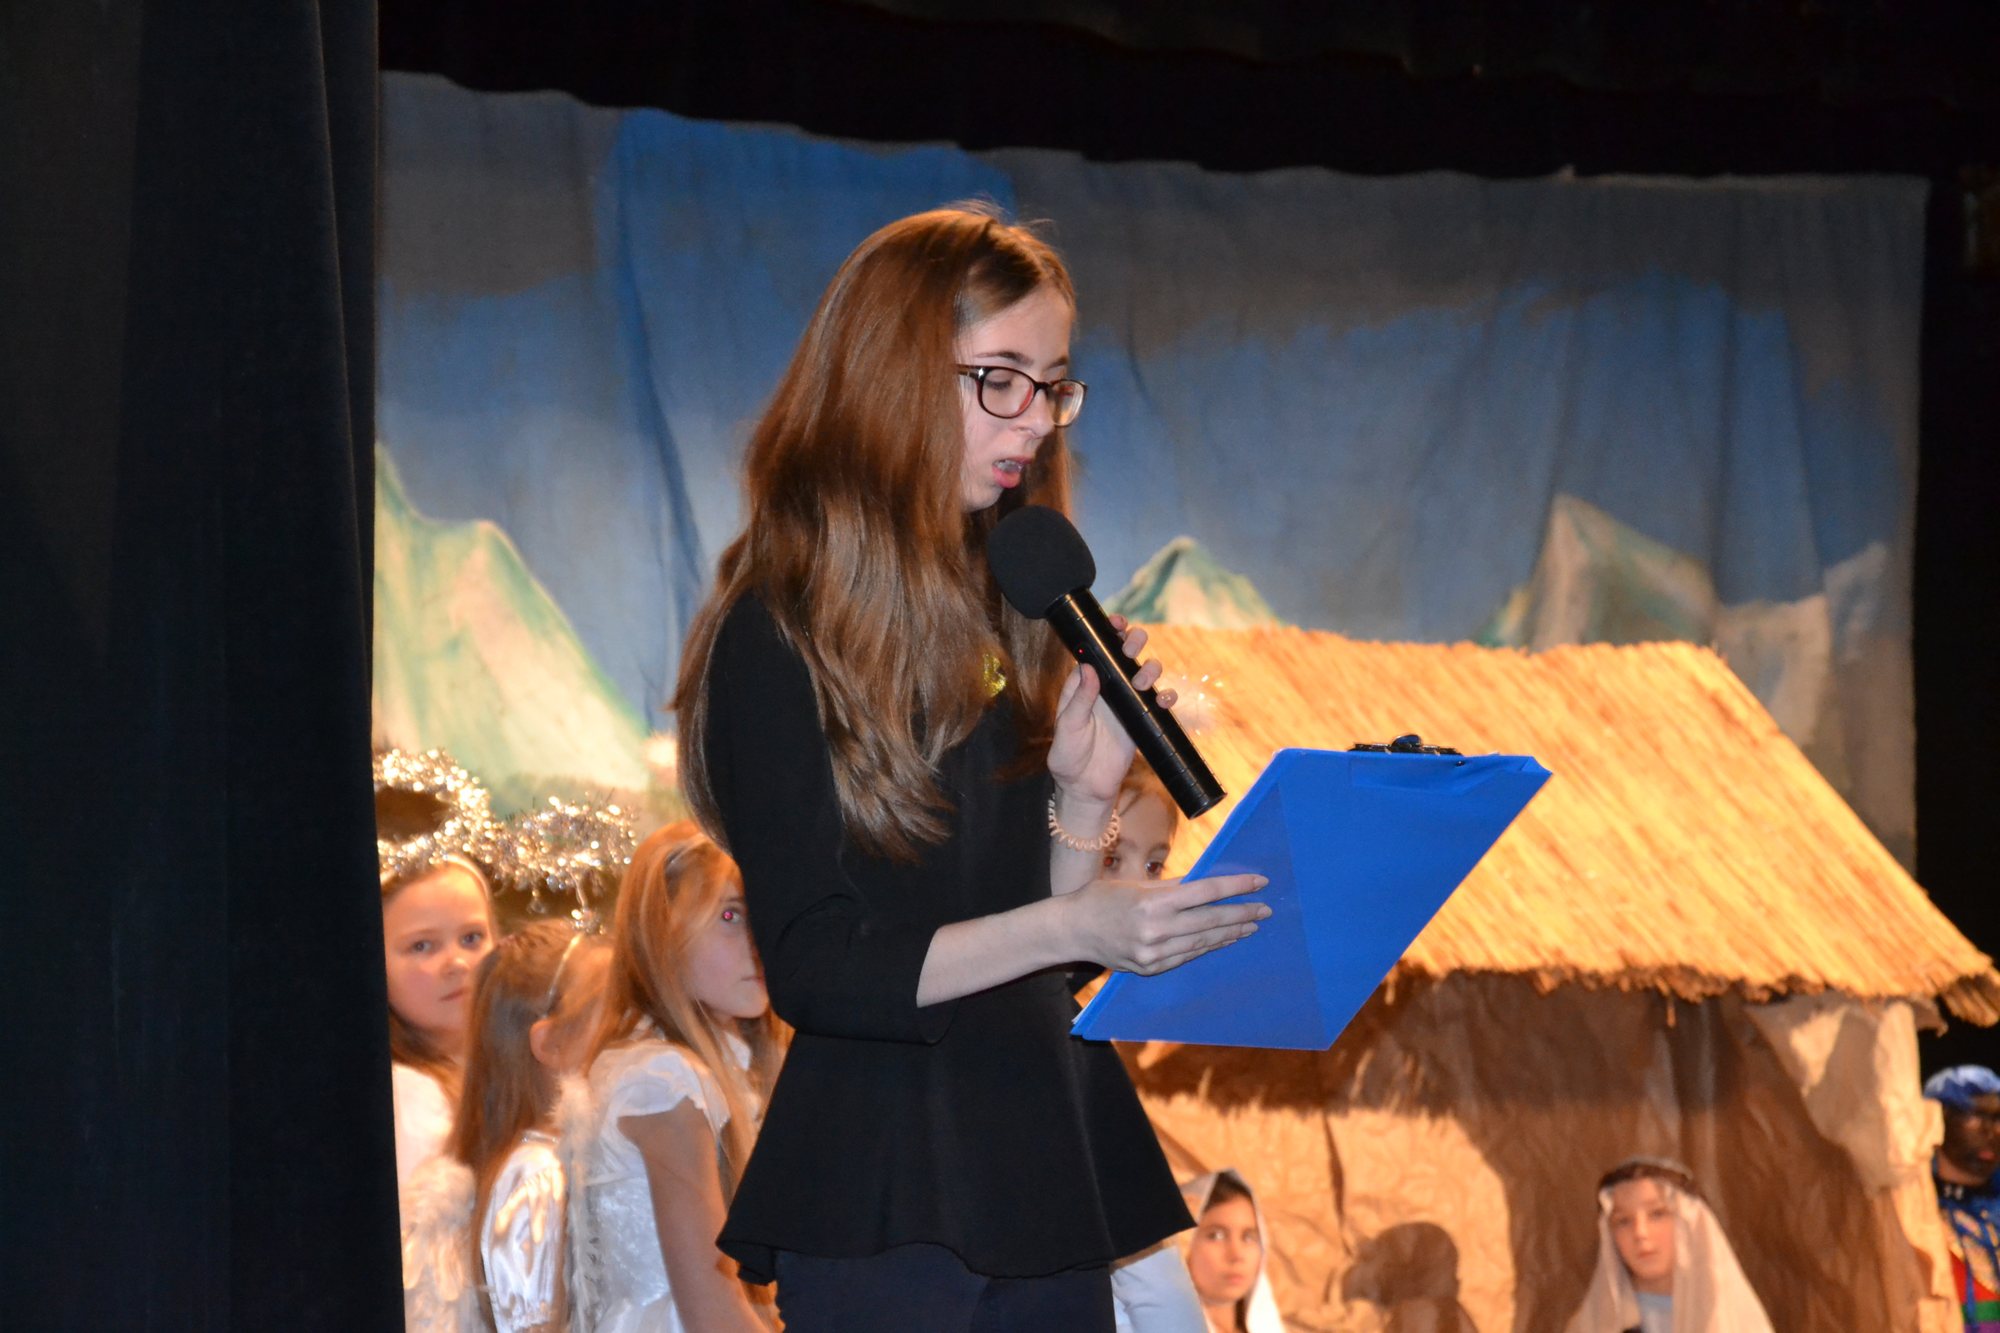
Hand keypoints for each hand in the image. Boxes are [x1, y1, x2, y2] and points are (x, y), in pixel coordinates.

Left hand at [1046, 616, 1179, 806]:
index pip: (1097, 649)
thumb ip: (1079, 700)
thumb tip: (1090, 668)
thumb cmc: (1068, 757)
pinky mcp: (1141, 719)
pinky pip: (1159, 702)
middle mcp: (1107, 688)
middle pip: (1125, 655)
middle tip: (1131, 647)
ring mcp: (1126, 702)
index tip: (1117, 623)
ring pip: (1145, 673)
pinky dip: (1166, 696)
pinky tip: (1163, 699)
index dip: (1108, 632)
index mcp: (1083, 684)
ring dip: (1149, 668)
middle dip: (1132, 642)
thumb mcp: (1068, 728)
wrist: (1085, 789)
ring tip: (1142, 680)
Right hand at [1060, 872, 1267, 974]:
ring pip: (1203, 942)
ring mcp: (1154, 953)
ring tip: (1251, 925)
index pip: (1206, 892)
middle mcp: (1156, 930)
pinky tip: (1223, 940)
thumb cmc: (1103, 897)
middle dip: (1242, 913)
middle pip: (1211, 920)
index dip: (1236, 887)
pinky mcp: (1150, 968)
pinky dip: (1208, 947)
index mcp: (1153, 902)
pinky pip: (1188, 956)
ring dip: (1230, 932)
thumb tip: (1208, 882)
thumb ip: (1174, 886)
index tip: (1259, 882)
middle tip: (1265, 909)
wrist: (1072, 930)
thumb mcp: (1138, 884)